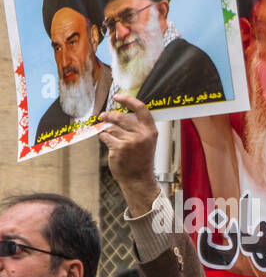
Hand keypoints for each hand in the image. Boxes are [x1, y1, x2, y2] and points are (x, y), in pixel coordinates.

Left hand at [99, 94, 160, 215]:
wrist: (138, 179)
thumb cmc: (140, 160)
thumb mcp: (146, 141)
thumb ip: (137, 127)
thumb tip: (119, 113)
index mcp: (151, 131)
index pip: (141, 108)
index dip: (128, 100)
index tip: (118, 97)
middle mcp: (143, 135)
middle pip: (121, 117)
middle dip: (109, 115)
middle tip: (103, 116)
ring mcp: (131, 142)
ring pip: (112, 127)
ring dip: (107, 130)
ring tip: (109, 135)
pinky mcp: (120, 148)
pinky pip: (106, 136)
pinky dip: (104, 138)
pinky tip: (109, 144)